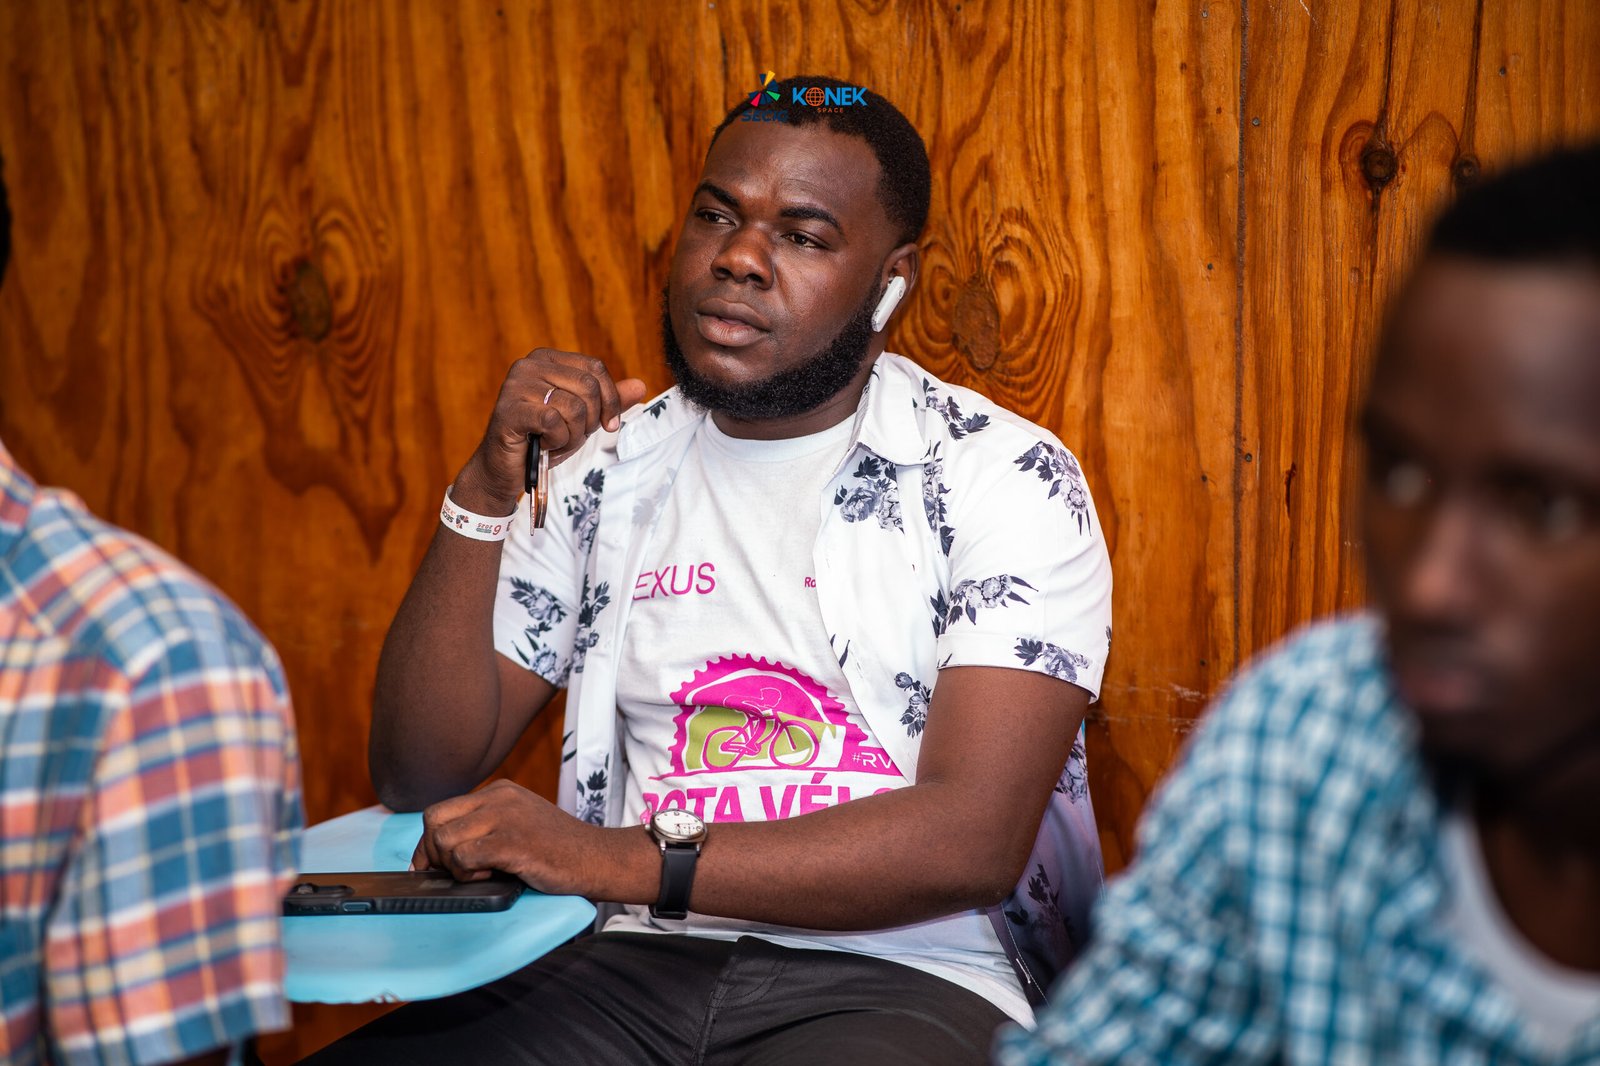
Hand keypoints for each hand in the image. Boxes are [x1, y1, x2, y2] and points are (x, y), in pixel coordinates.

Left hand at [410, 779, 600, 894]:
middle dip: (434, 853)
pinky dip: (469, 874)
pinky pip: (465, 857)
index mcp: (499, 791)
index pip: (440, 811)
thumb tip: (437, 853)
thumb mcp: (519, 823)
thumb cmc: (558, 850)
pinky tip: (491, 876)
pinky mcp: (513, 842)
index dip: (429, 843)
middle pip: (434, 821)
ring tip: (481, 874)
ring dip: (454, 867)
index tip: (430, 866)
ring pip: (445, 841)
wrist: (597, 858)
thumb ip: (485, 827)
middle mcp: (499, 797)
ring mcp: (506, 817)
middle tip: (454, 873)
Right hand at [453, 349, 647, 514]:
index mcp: (547, 359)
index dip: (610, 399)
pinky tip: (543, 445)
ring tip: (555, 441)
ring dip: (572, 435)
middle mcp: (529, 365)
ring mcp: (516, 386)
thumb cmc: (544, 439)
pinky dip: (556, 441)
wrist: (507, 469)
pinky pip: (554, 422)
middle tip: (573, 436)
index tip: (609, 425)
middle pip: (587, 386)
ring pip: (573, 406)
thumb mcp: (582, 418)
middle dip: (590, 420)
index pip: (595, 368)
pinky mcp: (510, 410)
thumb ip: (607, 401)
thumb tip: (641, 385)